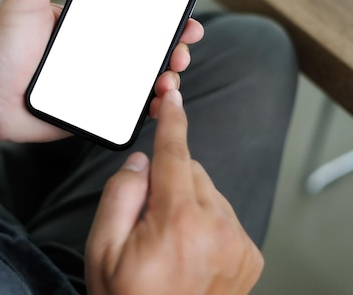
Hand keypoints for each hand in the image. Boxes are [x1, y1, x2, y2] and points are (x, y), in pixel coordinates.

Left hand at [0, 0, 203, 142]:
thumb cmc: (0, 49)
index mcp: (89, 24)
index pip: (135, 15)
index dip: (164, 13)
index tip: (183, 12)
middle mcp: (99, 51)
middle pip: (149, 46)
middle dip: (177, 44)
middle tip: (185, 43)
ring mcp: (100, 81)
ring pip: (146, 77)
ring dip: (170, 75)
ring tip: (171, 75)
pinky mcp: (96, 109)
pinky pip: (130, 108)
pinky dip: (152, 106)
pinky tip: (158, 102)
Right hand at [86, 89, 263, 294]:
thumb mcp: (103, 248)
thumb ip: (121, 193)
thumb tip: (143, 161)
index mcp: (177, 221)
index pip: (174, 153)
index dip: (172, 120)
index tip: (173, 95)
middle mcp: (217, 227)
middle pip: (192, 170)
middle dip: (169, 178)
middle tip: (147, 217)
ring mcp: (238, 243)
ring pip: (209, 192)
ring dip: (188, 200)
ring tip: (169, 240)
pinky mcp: (249, 256)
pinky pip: (224, 215)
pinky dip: (206, 219)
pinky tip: (189, 248)